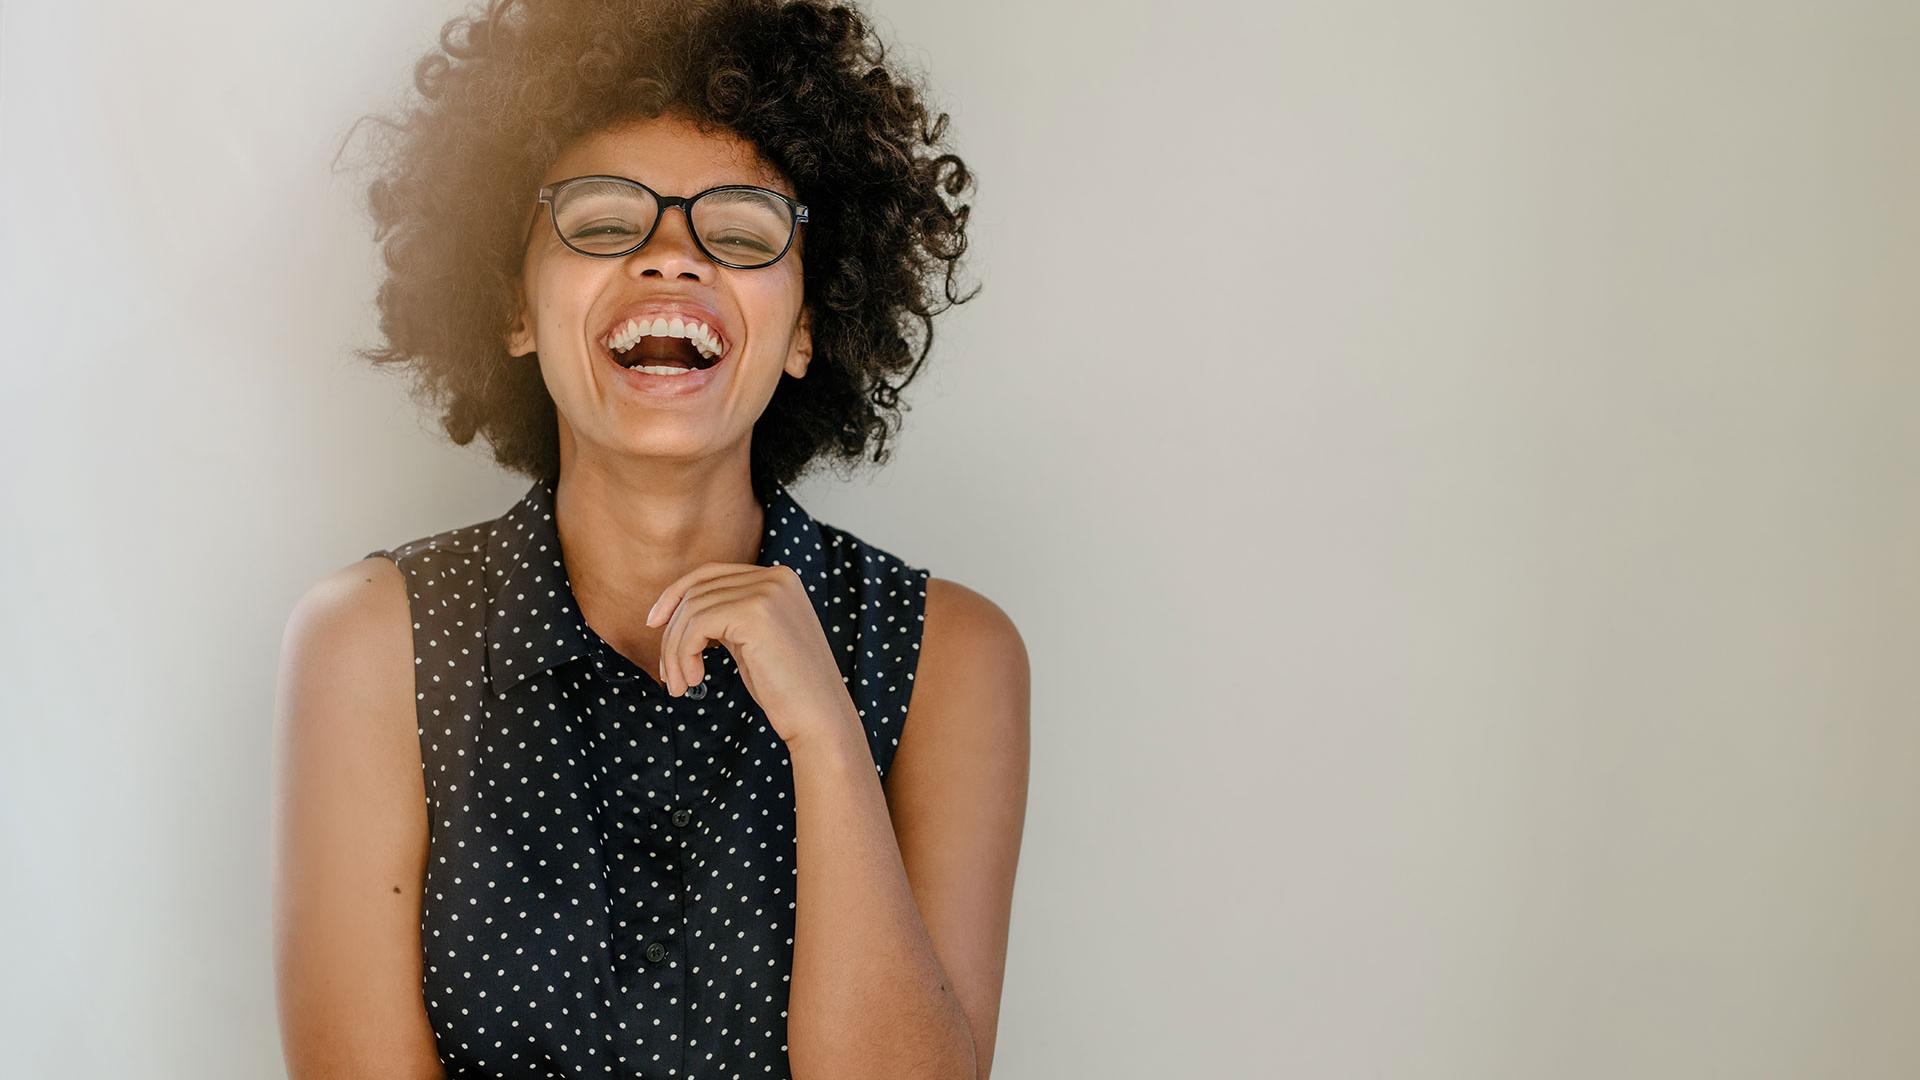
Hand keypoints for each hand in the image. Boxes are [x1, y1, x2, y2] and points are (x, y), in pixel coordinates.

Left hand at [644, 562, 855, 744]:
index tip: (654, 624)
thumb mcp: (753, 640)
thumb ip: (727, 616)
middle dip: (672, 632)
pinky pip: (697, 626)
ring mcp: (768, 591)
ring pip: (692, 610)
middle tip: (668, 674)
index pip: (711, 574)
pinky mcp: (755, 613)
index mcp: (779, 578)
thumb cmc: (786, 689)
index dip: (676, 595)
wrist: (820, 719)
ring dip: (675, 651)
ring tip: (680, 685)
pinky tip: (693, 681)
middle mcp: (776, 577)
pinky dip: (683, 654)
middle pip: (698, 591)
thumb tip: (676, 609)